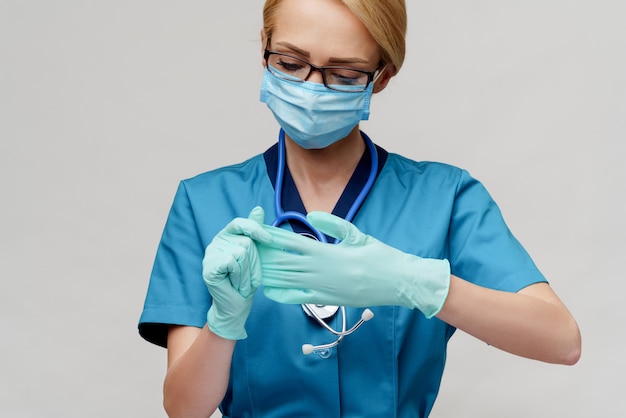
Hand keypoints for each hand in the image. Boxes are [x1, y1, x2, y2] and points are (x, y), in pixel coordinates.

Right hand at [203, 206, 271, 338]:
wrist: (236, 306)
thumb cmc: (246, 280)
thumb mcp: (255, 254)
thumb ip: (254, 231)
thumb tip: (258, 208)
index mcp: (227, 237)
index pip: (240, 223)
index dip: (256, 229)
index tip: (269, 240)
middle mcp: (216, 242)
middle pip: (245, 242)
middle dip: (253, 262)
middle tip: (248, 276)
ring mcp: (210, 255)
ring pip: (241, 253)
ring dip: (247, 272)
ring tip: (241, 281)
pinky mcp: (208, 268)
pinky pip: (232, 263)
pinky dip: (238, 276)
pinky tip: (233, 284)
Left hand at [258, 211, 449, 317]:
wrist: (397, 282)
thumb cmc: (379, 256)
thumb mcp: (357, 234)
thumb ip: (332, 224)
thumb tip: (310, 216)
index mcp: (326, 251)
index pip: (290, 242)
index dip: (271, 237)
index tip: (256, 232)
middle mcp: (319, 270)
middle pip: (283, 262)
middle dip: (264, 256)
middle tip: (246, 250)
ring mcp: (321, 287)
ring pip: (287, 280)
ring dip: (268, 274)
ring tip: (251, 268)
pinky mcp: (326, 300)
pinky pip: (299, 298)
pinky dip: (283, 295)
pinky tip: (270, 291)